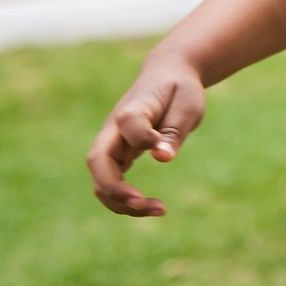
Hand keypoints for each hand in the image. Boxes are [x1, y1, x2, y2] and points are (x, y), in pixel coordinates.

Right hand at [84, 54, 206, 216]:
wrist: (167, 76)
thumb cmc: (179, 90)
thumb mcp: (188, 105)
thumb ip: (174, 131)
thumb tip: (162, 158)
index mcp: (134, 108)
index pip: (128, 122)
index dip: (143, 137)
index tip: (162, 147)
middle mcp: (115, 127)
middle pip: (97, 160)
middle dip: (114, 188)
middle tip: (143, 202)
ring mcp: (113, 143)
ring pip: (100, 178)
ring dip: (121, 201)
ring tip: (159, 209)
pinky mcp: (118, 155)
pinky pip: (111, 182)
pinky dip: (125, 200)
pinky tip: (150, 206)